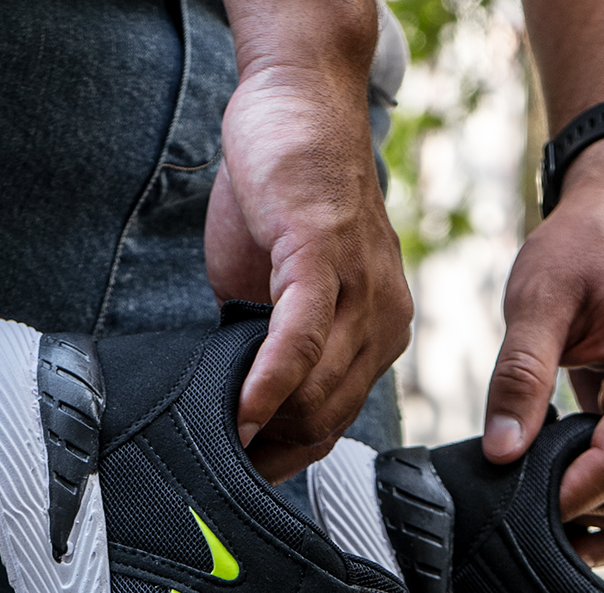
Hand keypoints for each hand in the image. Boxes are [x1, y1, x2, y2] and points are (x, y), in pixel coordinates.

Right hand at [208, 2, 412, 483]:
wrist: (296, 106)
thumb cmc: (284, 201)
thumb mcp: (279, 293)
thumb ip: (271, 348)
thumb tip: (242, 406)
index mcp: (376, 333)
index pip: (337, 422)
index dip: (288, 458)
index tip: (245, 477)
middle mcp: (383, 320)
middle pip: (329, 419)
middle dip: (273, 453)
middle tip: (222, 469)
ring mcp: (362, 290)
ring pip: (319, 391)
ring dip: (266, 427)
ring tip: (220, 444)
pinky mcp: (325, 257)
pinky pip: (302, 340)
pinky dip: (270, 382)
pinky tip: (241, 411)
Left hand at [483, 135, 603, 565]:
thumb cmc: (585, 247)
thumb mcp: (538, 301)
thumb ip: (519, 376)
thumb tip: (502, 452)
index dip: (571, 498)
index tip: (520, 514)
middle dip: (578, 515)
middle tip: (511, 518)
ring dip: (593, 521)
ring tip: (529, 522)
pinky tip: (558, 509)